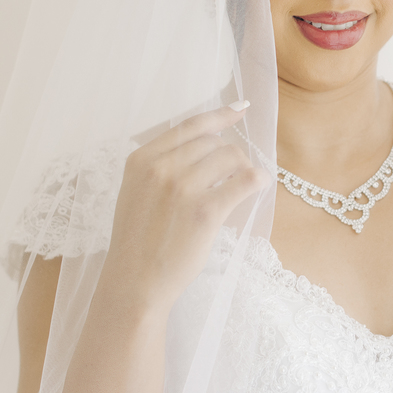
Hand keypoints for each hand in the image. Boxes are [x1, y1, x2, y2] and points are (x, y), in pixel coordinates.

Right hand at [100, 102, 270, 314]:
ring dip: (243, 168)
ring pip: (232, 157)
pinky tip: (258, 185)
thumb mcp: (136, 192)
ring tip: (240, 186)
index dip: (220, 115)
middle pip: (214, 142)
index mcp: (141, 160)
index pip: (189, 125)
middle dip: (229, 156)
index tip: (241, 108)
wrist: (134, 283)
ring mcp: (181, 188)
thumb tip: (206, 142)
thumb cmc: (139, 241)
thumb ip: (162, 165)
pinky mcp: (204, 211)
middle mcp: (160, 168)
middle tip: (232, 176)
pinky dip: (257, 180)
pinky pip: (245, 181)